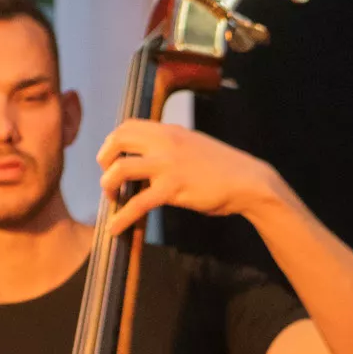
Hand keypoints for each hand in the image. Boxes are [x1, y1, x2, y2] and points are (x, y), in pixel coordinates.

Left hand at [96, 119, 291, 235]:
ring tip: (112, 199)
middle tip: (108, 178)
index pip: (127, 125)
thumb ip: (170, 147)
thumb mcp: (192, 146)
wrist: (248, 181)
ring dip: (108, 185)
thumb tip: (149, 158)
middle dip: (104, 160)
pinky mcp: (173, 188)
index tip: (112, 158)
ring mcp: (168, 164)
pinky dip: (121, 217)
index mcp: (169, 131)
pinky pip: (138, 203)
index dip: (112, 141)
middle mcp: (165, 142)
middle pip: (117, 140)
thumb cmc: (223, 167)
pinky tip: (115, 228)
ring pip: (121, 169)